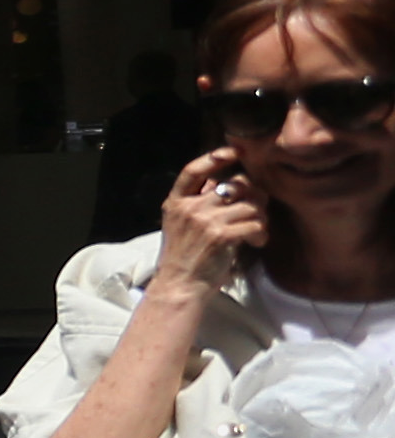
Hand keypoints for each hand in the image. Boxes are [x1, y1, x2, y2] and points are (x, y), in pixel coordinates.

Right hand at [156, 148, 268, 287]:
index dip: (214, 157)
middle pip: (235, 185)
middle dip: (253, 196)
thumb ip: (198, 202)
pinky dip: (261, 233)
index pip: (193, 171)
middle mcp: (189, 208)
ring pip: (250, 205)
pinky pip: (255, 224)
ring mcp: (205, 221)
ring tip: (257, 231)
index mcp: (176, 202)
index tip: (234, 151)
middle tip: (257, 210)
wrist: (179, 285)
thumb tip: (225, 183)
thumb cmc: (184, 256)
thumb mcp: (181, 224)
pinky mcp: (221, 236)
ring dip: (260, 218)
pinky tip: (256, 242)